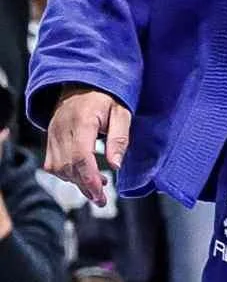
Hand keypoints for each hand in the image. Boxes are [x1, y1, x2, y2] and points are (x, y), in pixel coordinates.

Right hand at [45, 87, 131, 206]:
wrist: (83, 81)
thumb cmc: (107, 96)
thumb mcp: (122, 113)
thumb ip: (119, 138)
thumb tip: (116, 166)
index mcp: (82, 121)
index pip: (80, 156)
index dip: (89, 178)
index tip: (101, 193)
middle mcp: (62, 128)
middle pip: (68, 166)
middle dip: (84, 186)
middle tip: (101, 200)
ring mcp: (53, 133)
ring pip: (58, 167)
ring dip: (76, 181)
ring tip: (97, 188)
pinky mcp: (50, 138)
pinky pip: (52, 163)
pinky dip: (66, 174)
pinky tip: (83, 176)